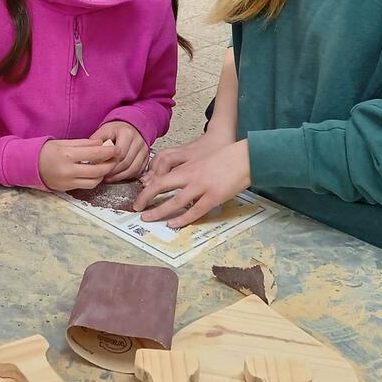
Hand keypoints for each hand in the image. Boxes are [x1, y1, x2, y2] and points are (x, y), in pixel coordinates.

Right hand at [37, 139, 115, 191]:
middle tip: (116, 158)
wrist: (29, 165)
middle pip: (97, 170)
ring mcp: (68, 181)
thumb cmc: (46, 151)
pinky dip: (95, 180)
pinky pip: (86, 186)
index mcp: (67, 154)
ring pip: (94, 181)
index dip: (109, 152)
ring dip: (104, 174)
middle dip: (110, 164)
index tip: (117, 148)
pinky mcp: (67, 188)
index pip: (94, 154)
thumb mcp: (63, 142)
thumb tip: (102, 144)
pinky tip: (97, 173)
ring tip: (107, 165)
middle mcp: (68, 170)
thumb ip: (84, 143)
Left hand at [91, 121, 150, 181]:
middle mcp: (138, 142)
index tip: (101, 169)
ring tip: (110, 179)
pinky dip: (129, 176)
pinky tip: (119, 177)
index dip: (110, 164)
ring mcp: (144, 150)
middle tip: (104, 177)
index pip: (120, 154)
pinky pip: (139, 170)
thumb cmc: (116, 129)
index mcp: (127, 134)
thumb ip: (97, 141)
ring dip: (121, 176)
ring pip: (134, 169)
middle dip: (114, 172)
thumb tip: (89, 154)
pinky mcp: (146, 156)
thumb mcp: (104, 130)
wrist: (130, 126)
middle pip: (127, 163)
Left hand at [134, 139, 250, 227]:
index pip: (160, 176)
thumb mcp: (201, 161)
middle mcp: (190, 175)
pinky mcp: (214, 196)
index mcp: (187, 166)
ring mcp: (202, 186)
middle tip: (136, 208)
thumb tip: (174, 184)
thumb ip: (188, 171)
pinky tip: (173, 223)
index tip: (140, 196)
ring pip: (175, 201)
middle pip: (161, 186)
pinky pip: (195, 211)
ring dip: (160, 211)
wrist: (246, 157)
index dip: (148, 187)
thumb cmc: (224, 158)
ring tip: (148, 219)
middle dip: (146, 198)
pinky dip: (183, 219)